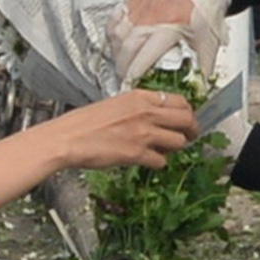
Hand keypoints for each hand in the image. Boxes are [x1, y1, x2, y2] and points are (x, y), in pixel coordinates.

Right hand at [59, 89, 198, 170]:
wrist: (67, 139)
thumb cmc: (84, 123)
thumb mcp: (115, 104)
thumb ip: (138, 108)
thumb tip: (157, 116)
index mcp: (139, 96)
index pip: (179, 100)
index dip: (188, 112)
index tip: (187, 119)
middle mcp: (145, 112)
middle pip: (186, 119)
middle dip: (192, 130)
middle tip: (190, 136)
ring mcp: (143, 133)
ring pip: (179, 141)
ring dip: (175, 148)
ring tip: (165, 150)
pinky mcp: (137, 153)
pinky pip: (161, 160)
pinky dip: (158, 163)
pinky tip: (149, 161)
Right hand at [108, 0, 231, 81]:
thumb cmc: (205, 12)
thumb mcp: (209, 44)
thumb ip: (204, 70)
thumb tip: (199, 91)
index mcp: (171, 27)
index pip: (145, 54)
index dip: (134, 72)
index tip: (130, 84)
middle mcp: (153, 15)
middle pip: (127, 45)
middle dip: (122, 66)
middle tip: (125, 78)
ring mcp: (142, 5)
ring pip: (117, 31)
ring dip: (116, 51)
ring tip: (121, 63)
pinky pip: (115, 16)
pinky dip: (112, 31)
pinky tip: (117, 42)